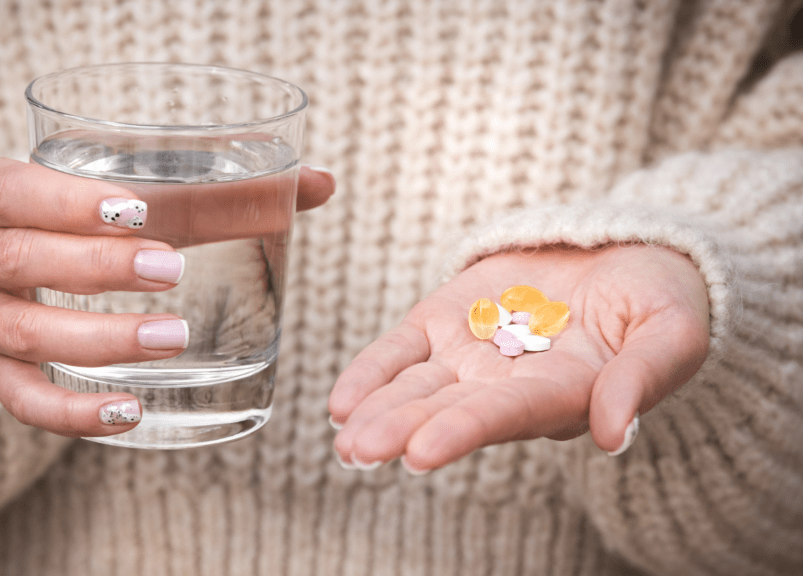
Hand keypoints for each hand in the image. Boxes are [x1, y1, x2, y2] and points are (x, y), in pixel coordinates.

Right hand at [0, 158, 332, 436]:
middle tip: (174, 270)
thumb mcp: (124, 190)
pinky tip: (131, 412)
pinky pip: (24, 403)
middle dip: (97, 267)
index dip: (66, 201)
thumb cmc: (76, 214)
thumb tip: (322, 184)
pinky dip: (75, 412)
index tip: (137, 210)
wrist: (0, 255)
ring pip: (24, 334)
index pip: (11, 190)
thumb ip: (220, 188)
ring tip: (173, 336)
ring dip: (99, 339)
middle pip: (19, 261)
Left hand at [328, 244, 709, 471]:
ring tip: (342, 433)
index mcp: (558, 395)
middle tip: (358, 452)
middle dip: (401, 430)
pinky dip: (371, 373)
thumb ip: (642, 378)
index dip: (461, 431)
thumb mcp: (671, 333)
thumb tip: (614, 436)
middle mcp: (505, 385)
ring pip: (415, 387)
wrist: (626, 254)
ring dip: (377, 410)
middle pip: (445, 410)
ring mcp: (470, 354)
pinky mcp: (446, 320)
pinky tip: (341, 401)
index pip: (502, 416)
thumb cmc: (659, 301)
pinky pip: (401, 350)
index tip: (419, 452)